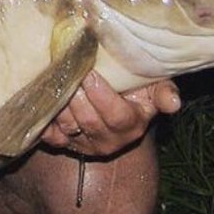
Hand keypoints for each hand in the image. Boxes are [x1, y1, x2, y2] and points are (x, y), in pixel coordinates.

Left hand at [40, 72, 180, 157]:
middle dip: (76, 94)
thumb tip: (174, 103)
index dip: (102, 95)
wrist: (111, 101)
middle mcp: (109, 141)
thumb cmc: (133, 88)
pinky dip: (43, 118)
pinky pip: (48, 135)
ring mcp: (84, 144)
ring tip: (54, 79)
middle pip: (89, 120)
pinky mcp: (62, 143)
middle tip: (66, 70)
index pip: (117, 116)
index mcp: (133, 125)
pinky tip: (40, 100)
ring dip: (58, 102)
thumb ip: (163, 92)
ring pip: (67, 125)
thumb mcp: (151, 86)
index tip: (89, 72)